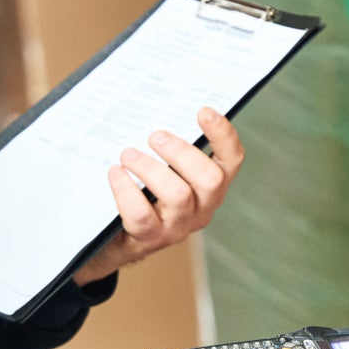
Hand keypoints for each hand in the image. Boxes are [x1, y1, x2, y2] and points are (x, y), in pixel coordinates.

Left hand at [71, 107, 243, 285]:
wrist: (120, 237)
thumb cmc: (147, 192)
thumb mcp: (165, 169)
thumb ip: (169, 147)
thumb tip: (156, 110)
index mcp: (212, 185)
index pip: (232, 159)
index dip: (223, 134)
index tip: (203, 111)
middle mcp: (202, 207)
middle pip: (210, 180)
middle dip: (182, 153)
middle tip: (155, 136)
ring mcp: (178, 226)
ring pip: (178, 196)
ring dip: (150, 168)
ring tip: (128, 154)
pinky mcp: (151, 238)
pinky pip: (141, 214)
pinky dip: (126, 190)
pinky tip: (116, 173)